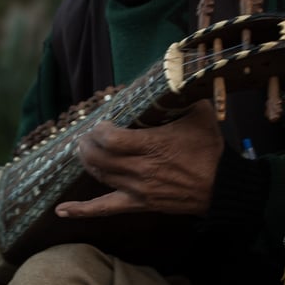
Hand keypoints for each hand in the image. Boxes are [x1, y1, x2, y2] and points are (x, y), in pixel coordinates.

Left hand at [55, 99, 223, 218]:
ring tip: (82, 151)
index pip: (111, 138)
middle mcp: (141, 169)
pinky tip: (61, 210)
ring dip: (86, 162)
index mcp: (152, 146)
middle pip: (99, 157)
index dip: (99, 130)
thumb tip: (175, 74)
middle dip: (87, 143)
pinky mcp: (139, 204)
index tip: (101, 122)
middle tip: (86, 134)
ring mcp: (137, 189)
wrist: (222, 187)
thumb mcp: (200, 115)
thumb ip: (184, 94)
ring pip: (99, 175)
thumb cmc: (210, 150)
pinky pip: (105, 208)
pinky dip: (81, 210)